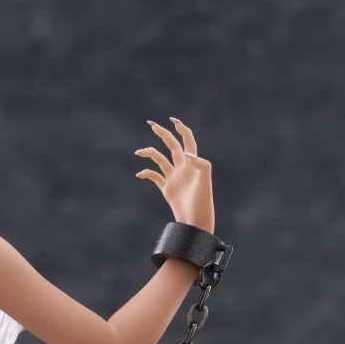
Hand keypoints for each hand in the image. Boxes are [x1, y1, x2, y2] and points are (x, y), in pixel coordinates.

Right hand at [135, 117, 213, 231]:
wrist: (195, 223)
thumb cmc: (202, 204)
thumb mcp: (205, 183)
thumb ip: (201, 165)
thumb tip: (186, 152)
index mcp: (193, 163)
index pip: (187, 140)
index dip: (181, 129)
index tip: (172, 120)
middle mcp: (183, 168)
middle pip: (172, 145)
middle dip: (162, 134)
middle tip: (151, 124)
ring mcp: (174, 178)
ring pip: (160, 159)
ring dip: (150, 154)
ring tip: (139, 152)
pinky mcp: (167, 189)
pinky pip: (154, 177)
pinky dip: (146, 173)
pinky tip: (140, 175)